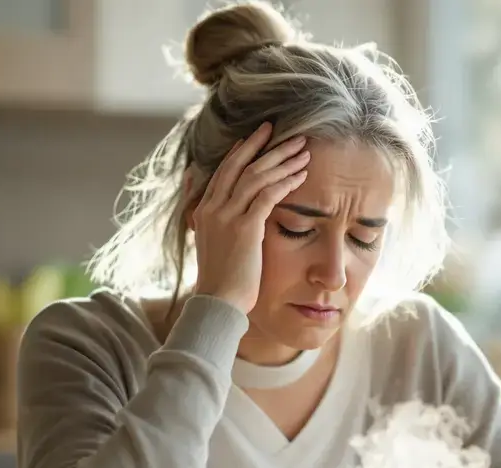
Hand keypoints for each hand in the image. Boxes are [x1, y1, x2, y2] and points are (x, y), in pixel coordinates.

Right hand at [191, 121, 310, 313]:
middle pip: (240, 165)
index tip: (259, 137)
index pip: (224, 171)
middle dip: (264, 146)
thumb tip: (197, 201)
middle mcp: (213, 208)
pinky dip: (286, 183)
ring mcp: (227, 216)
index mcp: (204, 210)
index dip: (243, 151)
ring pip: (257, 176)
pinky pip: (267, 196)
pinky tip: (302, 176)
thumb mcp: (208, 243)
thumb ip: (207, 219)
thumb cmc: (220, 279)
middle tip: (286, 133)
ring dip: (282, 161)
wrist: (217, 302)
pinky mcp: (245, 228)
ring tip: (304, 151)